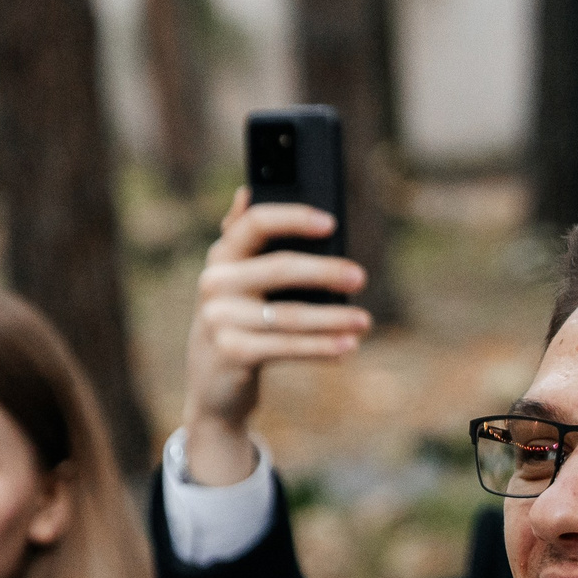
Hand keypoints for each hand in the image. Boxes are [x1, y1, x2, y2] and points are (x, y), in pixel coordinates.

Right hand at [181, 188, 372, 485]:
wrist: (213, 386)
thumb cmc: (238, 323)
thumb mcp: (237, 282)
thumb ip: (246, 241)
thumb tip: (247, 191)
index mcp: (222, 256)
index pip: (255, 223)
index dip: (294, 218)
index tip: (331, 223)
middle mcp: (215, 282)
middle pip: (279, 268)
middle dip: (325, 271)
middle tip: (360, 277)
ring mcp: (220, 319)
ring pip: (289, 314)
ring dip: (333, 318)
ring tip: (364, 321)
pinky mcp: (232, 353)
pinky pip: (287, 347)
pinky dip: (321, 348)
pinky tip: (347, 347)